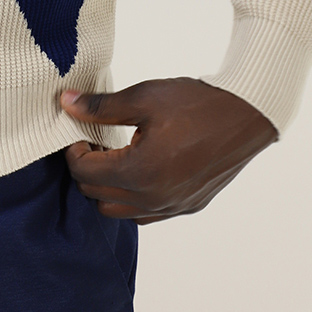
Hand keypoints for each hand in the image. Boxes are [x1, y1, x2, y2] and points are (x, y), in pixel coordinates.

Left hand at [60, 77, 277, 223]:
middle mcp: (154, 198)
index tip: (78, 131)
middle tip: (94, 141)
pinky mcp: (188, 207)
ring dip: (107, 188)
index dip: (73, 151)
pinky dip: (132, 198)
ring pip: (119, 212)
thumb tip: (66, 103)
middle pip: (96, 196)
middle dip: (87, 170)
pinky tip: (138, 169)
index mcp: (139, 172)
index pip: (84, 173)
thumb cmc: (195, 103)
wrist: (245, 114)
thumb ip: (101, 107)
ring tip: (115, 155)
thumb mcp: (144, 97)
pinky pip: (145, 215)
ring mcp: (172, 207)